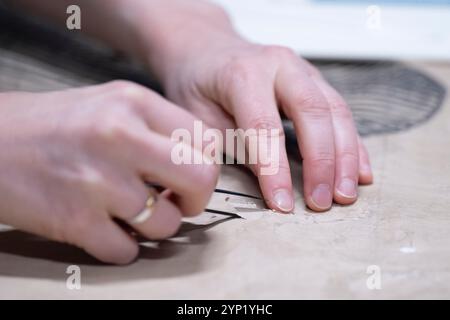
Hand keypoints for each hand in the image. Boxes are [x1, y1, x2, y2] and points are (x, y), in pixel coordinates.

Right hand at [0, 81, 218, 263]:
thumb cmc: (52, 125)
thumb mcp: (111, 104)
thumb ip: (157, 128)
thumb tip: (199, 163)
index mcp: (134, 103)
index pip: (206, 141)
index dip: (205, 165)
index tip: (189, 177)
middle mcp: (121, 137)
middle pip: (201, 179)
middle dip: (196, 200)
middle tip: (177, 202)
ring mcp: (99, 181)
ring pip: (167, 224)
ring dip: (154, 226)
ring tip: (130, 213)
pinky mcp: (75, 220)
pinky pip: (127, 250)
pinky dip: (121, 246)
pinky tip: (104, 227)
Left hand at [140, 4, 372, 212]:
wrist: (206, 48)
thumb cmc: (197, 83)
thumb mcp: (197, 116)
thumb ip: (228, 143)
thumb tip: (265, 179)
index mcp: (243, 73)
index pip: (265, 127)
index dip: (276, 170)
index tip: (282, 204)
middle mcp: (279, 65)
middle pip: (313, 112)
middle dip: (322, 162)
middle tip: (322, 202)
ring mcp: (302, 69)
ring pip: (335, 111)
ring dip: (345, 156)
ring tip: (345, 194)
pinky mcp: (314, 80)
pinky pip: (341, 111)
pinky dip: (353, 144)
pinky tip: (359, 171)